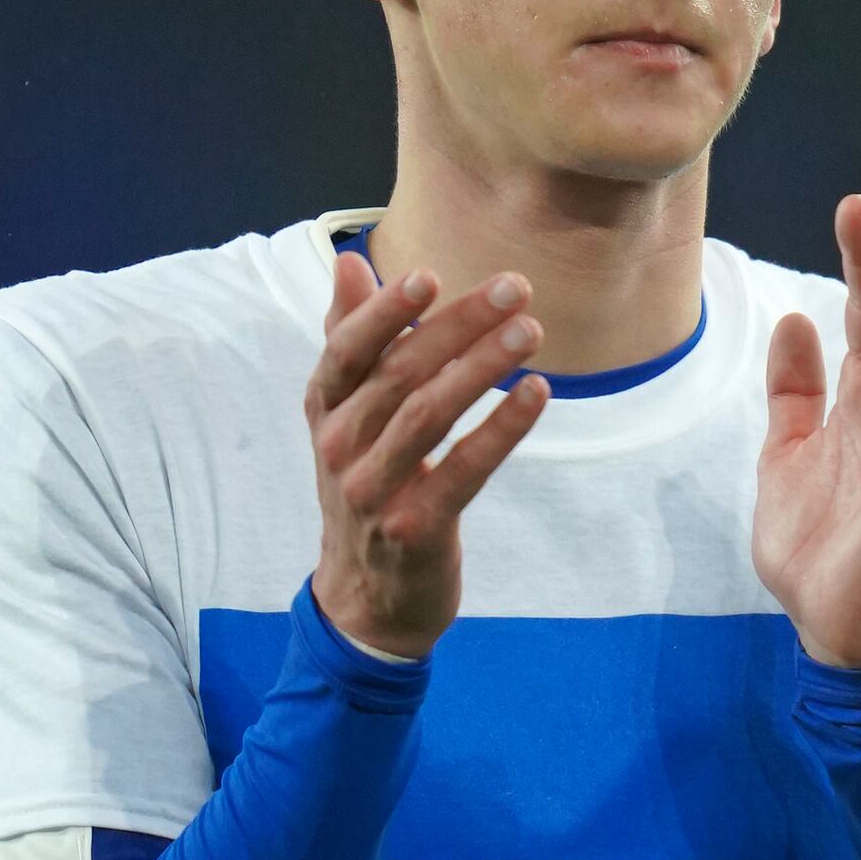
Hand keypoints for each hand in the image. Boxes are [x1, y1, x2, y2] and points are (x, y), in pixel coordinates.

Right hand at [306, 253, 549, 658]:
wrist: (367, 597)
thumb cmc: (367, 484)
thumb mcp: (347, 416)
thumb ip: (350, 337)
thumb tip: (351, 262)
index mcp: (324, 411)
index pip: (346, 350)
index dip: (383, 312)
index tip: (430, 276)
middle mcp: (339, 448)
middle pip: (399, 374)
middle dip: (458, 325)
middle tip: (515, 287)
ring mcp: (374, 491)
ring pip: (430, 415)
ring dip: (484, 366)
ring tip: (531, 330)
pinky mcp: (415, 528)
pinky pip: (464, 469)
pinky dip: (502, 427)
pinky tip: (537, 393)